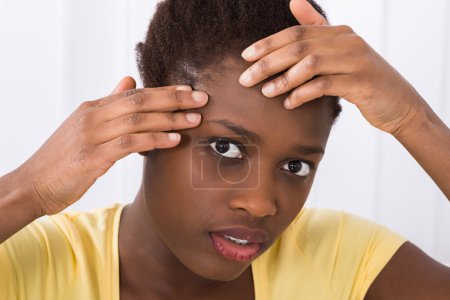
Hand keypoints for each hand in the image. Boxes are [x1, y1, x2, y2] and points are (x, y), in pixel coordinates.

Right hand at [12, 77, 207, 215]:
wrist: (32, 184)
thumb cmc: (64, 158)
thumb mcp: (86, 126)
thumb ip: (110, 103)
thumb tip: (129, 80)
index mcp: (93, 108)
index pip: (135, 93)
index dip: (165, 91)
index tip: (190, 91)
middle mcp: (93, 116)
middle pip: (140, 101)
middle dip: (174, 99)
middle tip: (201, 99)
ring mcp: (91, 135)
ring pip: (137, 120)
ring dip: (170, 119)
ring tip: (195, 120)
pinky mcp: (91, 157)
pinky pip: (129, 143)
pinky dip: (154, 140)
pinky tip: (173, 141)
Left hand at [239, 0, 427, 134]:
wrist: (399, 104)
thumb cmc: (361, 79)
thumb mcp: (340, 51)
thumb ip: (317, 28)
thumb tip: (293, 0)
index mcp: (338, 32)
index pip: (295, 33)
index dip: (267, 44)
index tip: (245, 57)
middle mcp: (347, 41)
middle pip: (298, 47)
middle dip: (267, 63)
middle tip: (246, 79)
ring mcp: (356, 61)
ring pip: (310, 64)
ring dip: (284, 79)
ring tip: (266, 92)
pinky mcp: (361, 83)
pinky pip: (325, 85)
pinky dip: (303, 93)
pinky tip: (289, 103)